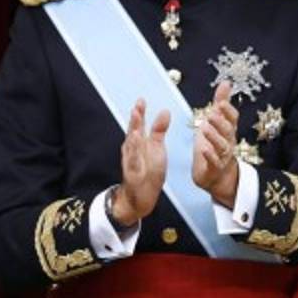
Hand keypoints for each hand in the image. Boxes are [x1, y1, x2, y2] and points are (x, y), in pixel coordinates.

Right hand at [112, 98, 169, 226]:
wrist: (139, 197)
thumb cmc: (147, 171)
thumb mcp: (156, 148)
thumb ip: (159, 130)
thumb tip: (165, 111)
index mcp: (139, 143)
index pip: (139, 125)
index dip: (139, 113)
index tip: (141, 100)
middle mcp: (132, 150)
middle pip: (133, 133)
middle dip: (135, 121)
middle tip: (137, 107)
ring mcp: (131, 162)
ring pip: (131, 147)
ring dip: (133, 136)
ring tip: (135, 126)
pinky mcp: (133, 175)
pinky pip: (134, 164)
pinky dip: (134, 155)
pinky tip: (136, 148)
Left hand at [192, 81, 239, 207]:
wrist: (216, 175)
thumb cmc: (215, 144)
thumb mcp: (216, 121)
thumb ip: (221, 102)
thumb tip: (226, 82)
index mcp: (228, 130)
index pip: (233, 119)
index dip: (228, 111)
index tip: (221, 103)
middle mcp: (228, 142)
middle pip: (228, 131)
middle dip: (220, 122)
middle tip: (212, 114)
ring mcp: (223, 156)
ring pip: (222, 146)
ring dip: (214, 137)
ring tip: (205, 129)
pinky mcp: (214, 168)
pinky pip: (214, 162)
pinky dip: (210, 156)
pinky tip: (203, 150)